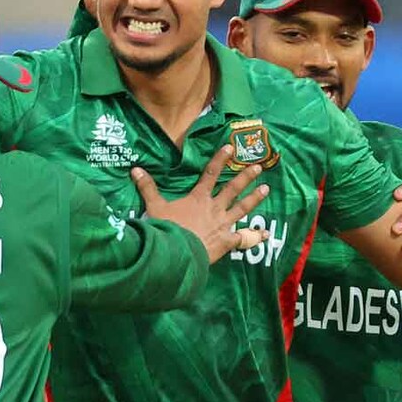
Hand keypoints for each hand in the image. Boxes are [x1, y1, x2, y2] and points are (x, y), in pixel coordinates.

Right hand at [132, 145, 269, 262]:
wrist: (177, 253)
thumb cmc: (166, 229)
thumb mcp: (154, 207)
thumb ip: (147, 188)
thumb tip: (135, 169)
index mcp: (198, 198)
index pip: (210, 174)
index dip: (220, 160)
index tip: (231, 148)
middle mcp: (214, 208)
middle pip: (233, 189)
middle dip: (246, 177)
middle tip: (258, 167)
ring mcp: (223, 225)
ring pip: (242, 209)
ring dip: (254, 199)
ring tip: (266, 189)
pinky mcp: (227, 241)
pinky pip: (244, 238)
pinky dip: (255, 236)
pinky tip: (266, 234)